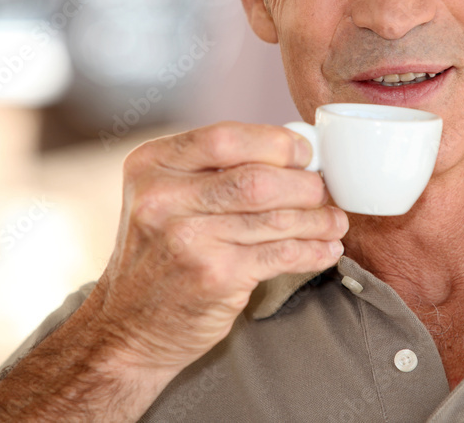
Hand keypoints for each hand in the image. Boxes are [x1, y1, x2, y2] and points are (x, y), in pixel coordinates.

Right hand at [0, 121, 346, 421]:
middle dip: (304, 184)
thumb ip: (210, 169)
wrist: (127, 327)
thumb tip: (292, 151)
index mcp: (151, 165)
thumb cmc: (158, 254)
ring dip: (317, 219)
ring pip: (275, 218)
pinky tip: (326, 249)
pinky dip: (312, 250)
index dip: (275, 142)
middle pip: (257, 179)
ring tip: (335, 221)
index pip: (224, 137)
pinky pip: (281, 255)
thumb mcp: (162, 196)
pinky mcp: (214, 277)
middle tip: (326, 190)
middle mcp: (163, 199)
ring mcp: (188, 240)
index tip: (304, 153)